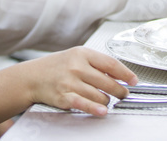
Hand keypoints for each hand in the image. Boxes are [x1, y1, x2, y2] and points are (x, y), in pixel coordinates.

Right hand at [18, 47, 136, 116]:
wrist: (32, 77)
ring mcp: (70, 82)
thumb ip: (97, 64)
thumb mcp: (77, 56)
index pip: (111, 64)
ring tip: (105, 100)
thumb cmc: (57, 66)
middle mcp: (77, 67)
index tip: (134, 80)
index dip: (126, 73)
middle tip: (124, 94)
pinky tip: (103, 111)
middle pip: (108, 82)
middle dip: (120, 91)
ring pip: (99, 96)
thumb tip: (120, 74)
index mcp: (82, 54)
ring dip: (106, 101)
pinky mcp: (64, 97)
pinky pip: (84, 104)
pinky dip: (95, 109)